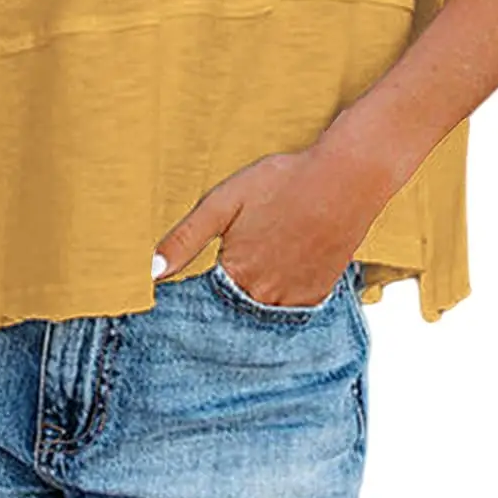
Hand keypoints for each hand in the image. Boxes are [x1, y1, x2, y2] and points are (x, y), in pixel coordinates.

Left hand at [151, 140, 378, 307]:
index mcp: (236, 275)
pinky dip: (275, 306)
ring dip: (246, 311)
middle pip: (230, 317)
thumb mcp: (224, 201)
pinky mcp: (317, 295)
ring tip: (243, 289)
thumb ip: (186, 239)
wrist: (347, 179)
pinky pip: (287, 314)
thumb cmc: (283, 182)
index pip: (200, 309)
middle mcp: (265, 297)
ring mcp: (294, 299)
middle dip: (216, 314)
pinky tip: (271, 285)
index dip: (187, 308)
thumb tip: (151, 272)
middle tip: (214, 298)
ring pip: (259, 318)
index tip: (175, 311)